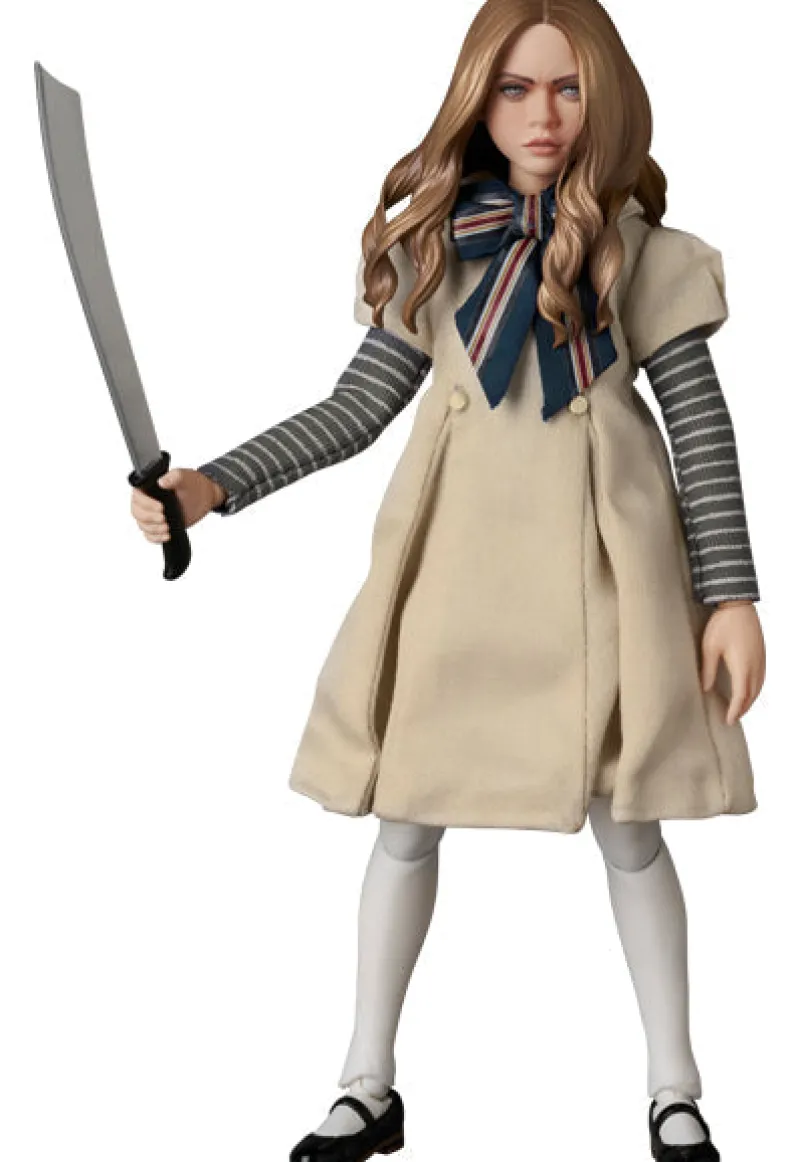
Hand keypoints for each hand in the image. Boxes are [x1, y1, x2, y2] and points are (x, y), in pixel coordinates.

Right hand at [130, 468, 226, 542]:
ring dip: (154, 529)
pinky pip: (149, 535)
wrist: (202, 497)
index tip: (161, 507)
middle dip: (149, 518)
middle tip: (164, 518)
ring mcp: (151, 514)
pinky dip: (156, 538)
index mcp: (148, 487)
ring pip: (142, 525)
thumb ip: (174, 477)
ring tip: (167, 527)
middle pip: (137, 513)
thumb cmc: (191, 484)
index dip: (146, 504)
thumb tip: (161, 481)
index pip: (137, 497)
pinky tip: (167, 535)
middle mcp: (146, 501)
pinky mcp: (157, 525)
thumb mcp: (184, 477)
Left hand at [700, 601, 765, 724]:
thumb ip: (708, 670)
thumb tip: (705, 689)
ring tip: (740, 708)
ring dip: (750, 700)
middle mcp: (755, 666)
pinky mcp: (762, 653)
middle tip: (732, 719)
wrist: (739, 605)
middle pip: (752, 695)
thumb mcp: (710, 648)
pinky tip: (749, 689)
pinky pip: (762, 677)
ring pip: (759, 687)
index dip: (735, 710)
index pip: (741, 696)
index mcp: (743, 666)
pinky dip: (756, 688)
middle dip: (743, 709)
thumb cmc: (722, 624)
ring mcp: (761, 659)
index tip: (728, 720)